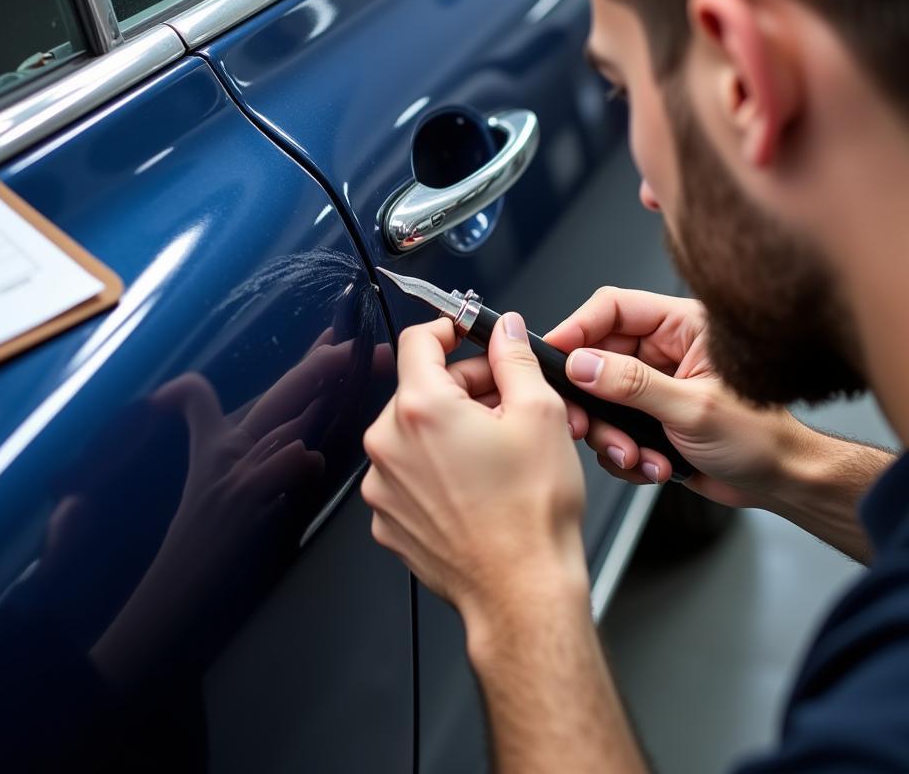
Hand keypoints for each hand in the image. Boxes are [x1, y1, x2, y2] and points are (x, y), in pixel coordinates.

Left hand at [361, 315, 587, 621]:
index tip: (465, 335)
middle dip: (462, 388)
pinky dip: (436, 469)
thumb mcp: (540, 414)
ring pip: (414, 433)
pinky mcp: (387, 519)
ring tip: (496, 450)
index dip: (447, 330)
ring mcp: (383, 486)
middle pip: (419, 389)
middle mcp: (388, 444)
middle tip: (505, 401)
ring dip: (450, 429)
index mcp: (420, 409)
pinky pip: (408, 474)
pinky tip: (476, 484)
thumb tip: (504, 332)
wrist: (521, 594)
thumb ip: (514, 358)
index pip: (417, 341)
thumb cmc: (531, 516)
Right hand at [546, 288, 801, 506]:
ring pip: (600, 397)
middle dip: (591, 399)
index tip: (553, 353)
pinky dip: (623, 451)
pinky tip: (650, 464)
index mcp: (682, 327)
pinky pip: (612, 425)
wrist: (781, 483)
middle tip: (583, 424)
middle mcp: (665, 350)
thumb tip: (583, 364)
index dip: (578, 327)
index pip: (613, 308)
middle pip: (597, 356)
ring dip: (610, 433)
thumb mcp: (693, 409)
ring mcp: (654, 384)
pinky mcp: (648, 416)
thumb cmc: (763, 439)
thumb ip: (633, 385)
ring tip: (634, 456)